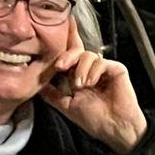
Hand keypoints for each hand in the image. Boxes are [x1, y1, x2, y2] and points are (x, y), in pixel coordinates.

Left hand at [40, 21, 147, 152]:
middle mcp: (92, 69)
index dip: (68, 38)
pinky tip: (91, 83)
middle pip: (77, 50)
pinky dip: (93, 72)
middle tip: (60, 67)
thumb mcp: (66, 105)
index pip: (72, 53)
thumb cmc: (94, 119)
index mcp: (81, 74)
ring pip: (88, 55)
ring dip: (80, 70)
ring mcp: (105, 68)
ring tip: (81, 86)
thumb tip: (37, 85)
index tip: (61, 25)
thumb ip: (52, 94)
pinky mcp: (117, 69)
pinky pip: (101, 62)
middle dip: (66, 56)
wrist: (113, 128)